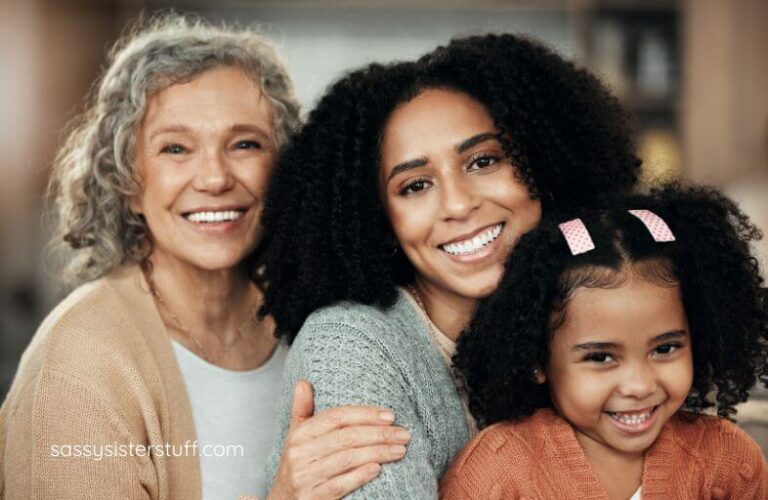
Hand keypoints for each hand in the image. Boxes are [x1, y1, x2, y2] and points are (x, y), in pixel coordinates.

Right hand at [266, 379, 410, 499]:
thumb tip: (303, 383)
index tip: (390, 415)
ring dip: (378, 453)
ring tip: (399, 450)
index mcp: (299, 434)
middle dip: (379, 434)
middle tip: (403, 434)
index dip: (365, 414)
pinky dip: (360, 476)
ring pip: (347, 459)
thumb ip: (302, 410)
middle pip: (347, 437)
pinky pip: (339, 485)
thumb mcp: (295, 436)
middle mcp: (300, 453)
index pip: (337, 417)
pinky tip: (378, 469)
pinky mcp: (312, 498)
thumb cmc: (296, 464)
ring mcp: (305, 477)